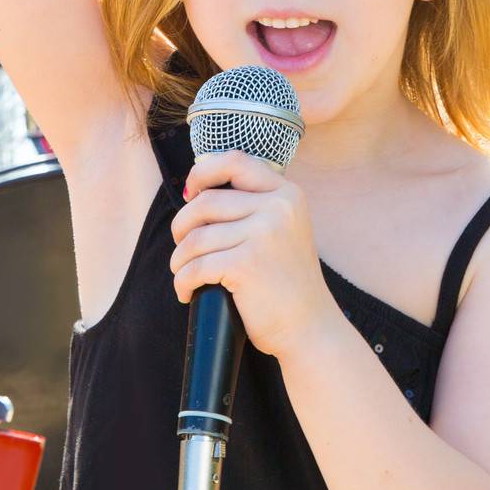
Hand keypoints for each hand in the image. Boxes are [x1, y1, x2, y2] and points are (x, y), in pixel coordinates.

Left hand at [170, 152, 338, 359]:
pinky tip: (186, 293)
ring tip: (183, 273)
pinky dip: (182, 282)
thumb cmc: (287, 282)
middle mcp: (278, 208)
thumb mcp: (284, 228)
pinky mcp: (246, 264)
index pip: (235, 161)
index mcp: (287, 194)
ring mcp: (263, 234)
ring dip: (179, 259)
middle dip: (182, 226)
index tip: (190, 194)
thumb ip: (256, 205)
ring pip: (195, 237)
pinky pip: (195, 267)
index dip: (203, 173)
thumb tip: (198, 191)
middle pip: (205, 202)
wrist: (309, 328)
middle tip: (183, 248)